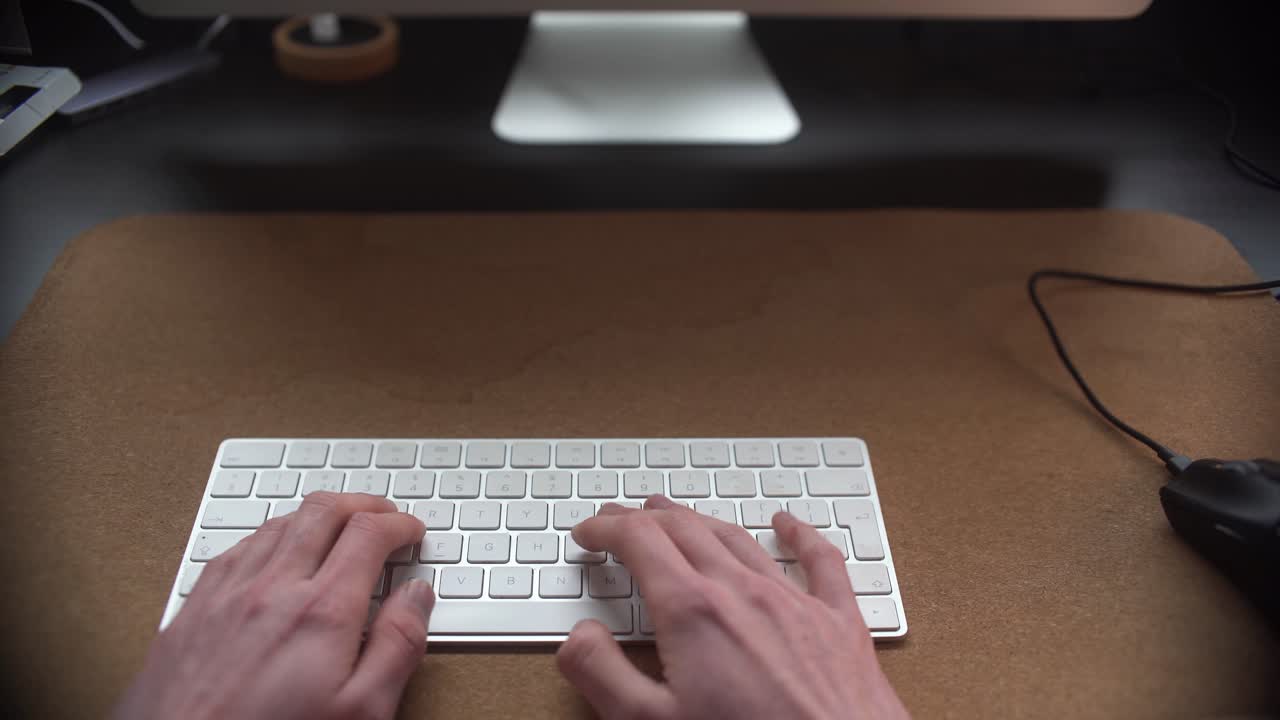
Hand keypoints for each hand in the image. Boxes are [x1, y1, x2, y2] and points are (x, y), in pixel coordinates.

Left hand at [114, 493, 431, 719]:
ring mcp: (225, 595)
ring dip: (317, 515)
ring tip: (337, 527)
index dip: (399, 525)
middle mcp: (271, 589)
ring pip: (278, 523)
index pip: (369, 533)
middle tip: (382, 516)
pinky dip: (270, 536)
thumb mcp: (361, 715)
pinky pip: (236, 548)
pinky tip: (274, 552)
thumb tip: (416, 597)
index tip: (411, 533)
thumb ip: (396, 648)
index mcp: (320, 612)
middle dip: (362, 505)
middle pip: (323, 512)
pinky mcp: (191, 611)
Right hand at [557, 496, 908, 719]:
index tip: (589, 533)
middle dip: (645, 519)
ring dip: (701, 520)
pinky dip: (798, 534)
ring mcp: (795, 602)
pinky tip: (787, 523)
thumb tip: (579, 638)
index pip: (639, 543)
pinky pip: (820, 560)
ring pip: (739, 538)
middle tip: (621, 519)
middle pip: (685, 530)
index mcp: (694, 613)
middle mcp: (744, 593)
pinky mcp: (839, 623)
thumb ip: (605, 677)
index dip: (607, 529)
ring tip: (676, 514)